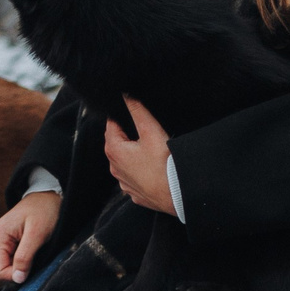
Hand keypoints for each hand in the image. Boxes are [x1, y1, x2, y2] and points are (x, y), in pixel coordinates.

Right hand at [0, 191, 60, 283]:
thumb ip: (25, 257)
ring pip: (6, 266)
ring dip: (22, 265)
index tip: (33, 266)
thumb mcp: (37, 235)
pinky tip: (31, 250)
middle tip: (36, 257)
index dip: (17, 275)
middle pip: (1, 270)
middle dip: (19, 270)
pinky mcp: (5, 241)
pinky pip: (10, 260)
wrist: (48, 195)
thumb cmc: (44, 211)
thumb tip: (17, 279)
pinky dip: (22, 260)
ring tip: (35, 250)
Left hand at [103, 97, 174, 214]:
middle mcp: (115, 169)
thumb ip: (137, 111)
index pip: (111, 126)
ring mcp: (125, 183)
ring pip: (125, 162)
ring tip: (149, 147)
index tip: (128, 111)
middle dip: (126, 134)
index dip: (119, 116)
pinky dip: (140, 171)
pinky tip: (152, 167)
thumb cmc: (164, 164)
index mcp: (114, 151)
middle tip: (142, 127)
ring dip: (133, 154)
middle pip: (117, 144)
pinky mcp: (136, 193)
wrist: (178, 194)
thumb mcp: (151, 131)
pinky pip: (134, 178)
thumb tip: (126, 95)